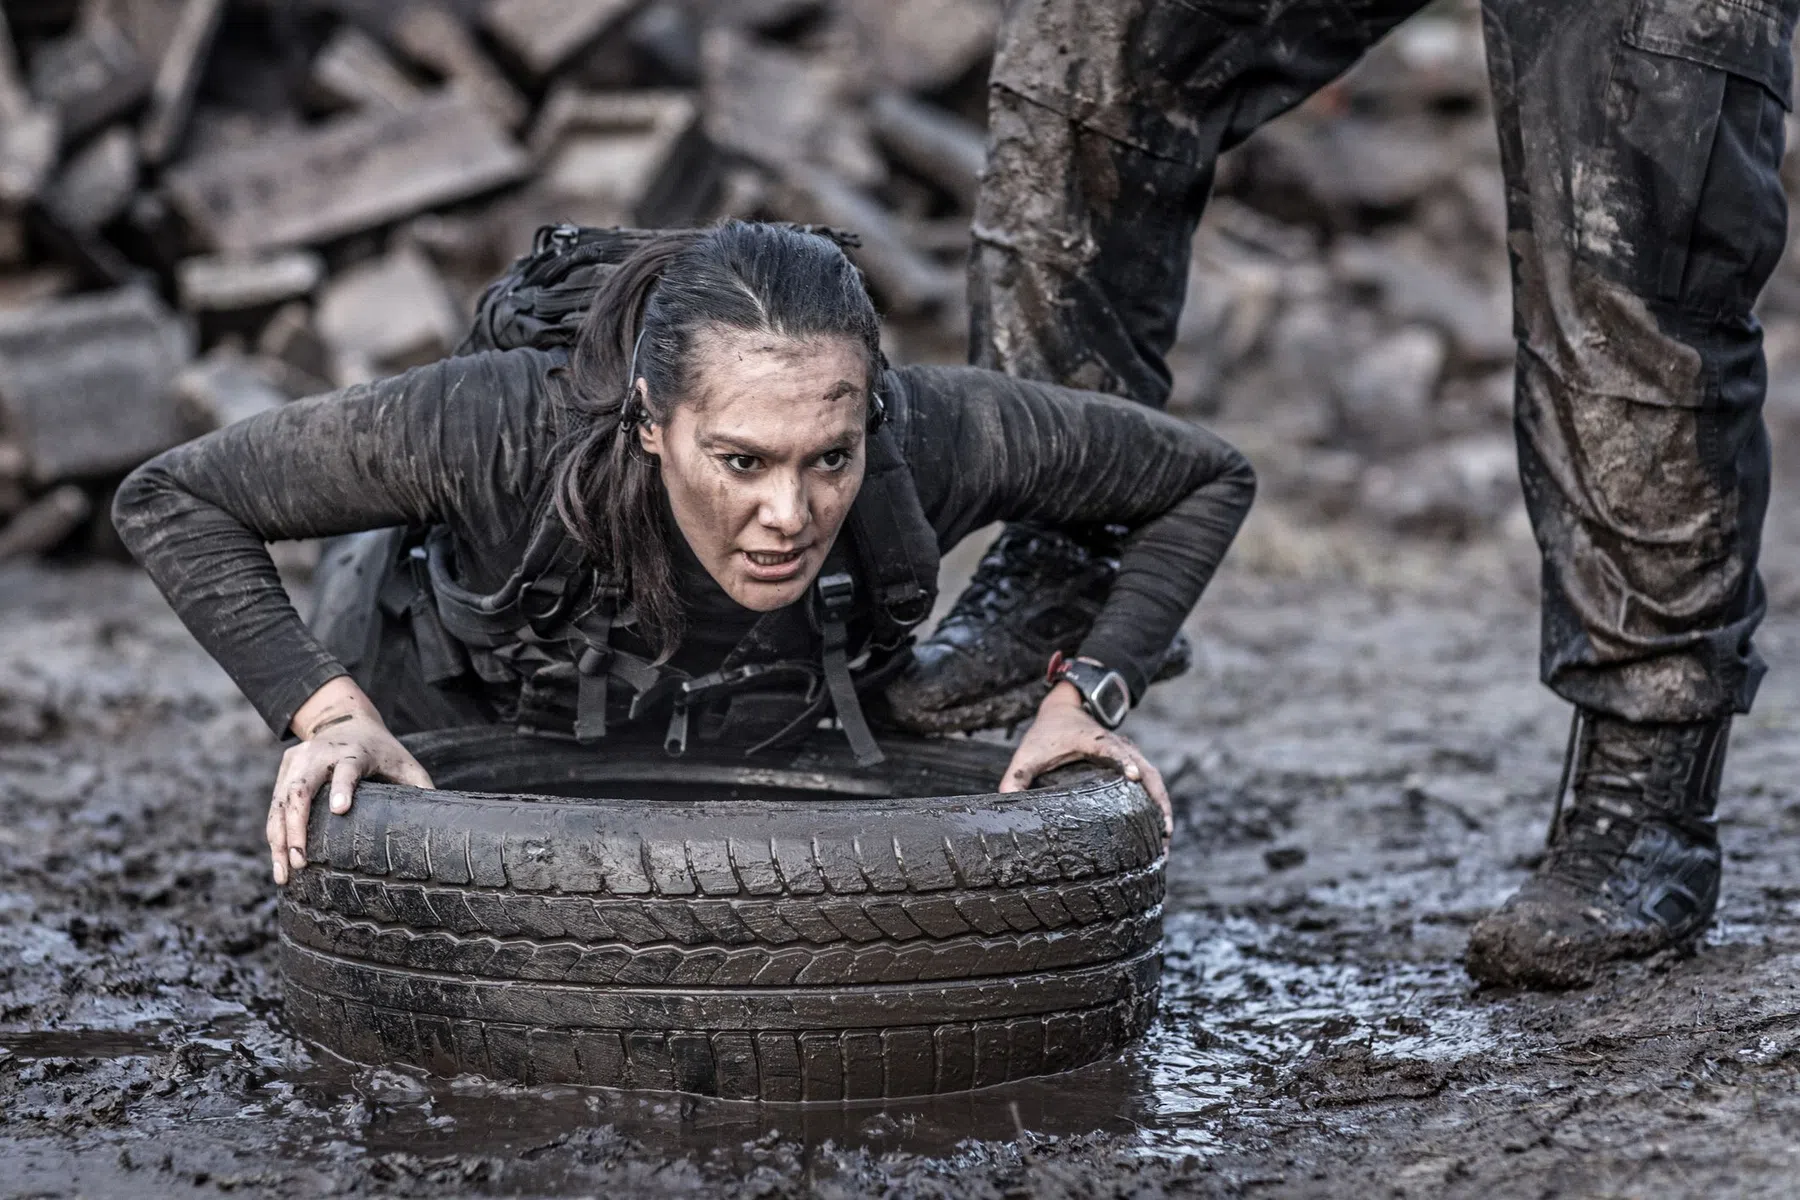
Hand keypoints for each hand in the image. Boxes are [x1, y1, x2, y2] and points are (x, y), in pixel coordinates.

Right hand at [268, 677, 433, 884]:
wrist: (346, 718)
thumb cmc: (382, 750)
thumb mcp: (405, 762)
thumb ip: (420, 787)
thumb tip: (440, 821)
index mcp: (355, 752)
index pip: (348, 769)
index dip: (343, 788)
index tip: (341, 810)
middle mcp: (321, 754)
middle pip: (302, 789)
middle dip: (298, 826)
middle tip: (302, 861)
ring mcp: (298, 760)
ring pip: (281, 801)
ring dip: (279, 839)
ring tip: (284, 873)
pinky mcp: (285, 768)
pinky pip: (274, 805)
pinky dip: (274, 834)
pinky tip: (279, 861)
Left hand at [998, 683, 1171, 839]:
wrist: (1067, 707)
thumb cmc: (1047, 733)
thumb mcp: (1027, 753)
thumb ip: (1015, 777)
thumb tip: (1004, 804)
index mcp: (1093, 740)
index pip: (1112, 749)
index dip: (1124, 761)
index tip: (1135, 777)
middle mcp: (1118, 746)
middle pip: (1147, 770)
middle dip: (1158, 799)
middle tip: (1165, 831)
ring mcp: (1130, 753)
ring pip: (1154, 779)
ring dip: (1163, 806)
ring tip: (1167, 839)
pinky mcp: (1133, 762)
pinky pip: (1152, 783)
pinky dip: (1159, 803)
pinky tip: (1161, 829)